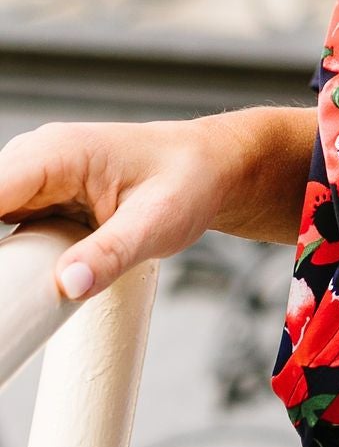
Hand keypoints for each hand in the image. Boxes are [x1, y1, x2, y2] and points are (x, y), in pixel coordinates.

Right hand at [0, 107, 314, 302]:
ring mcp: (34, 179)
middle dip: (0, 256)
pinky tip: (19, 281)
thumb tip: (68, 285)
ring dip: (5, 258)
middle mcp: (36, 158)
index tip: (7, 270)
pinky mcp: (38, 200)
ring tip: (18, 290)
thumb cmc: (190, 182)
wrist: (209, 168)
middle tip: (13, 293)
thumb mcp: (158, 222)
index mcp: (57, 153)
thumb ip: (112, 253)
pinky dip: (8, 257)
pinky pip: (2, 226)